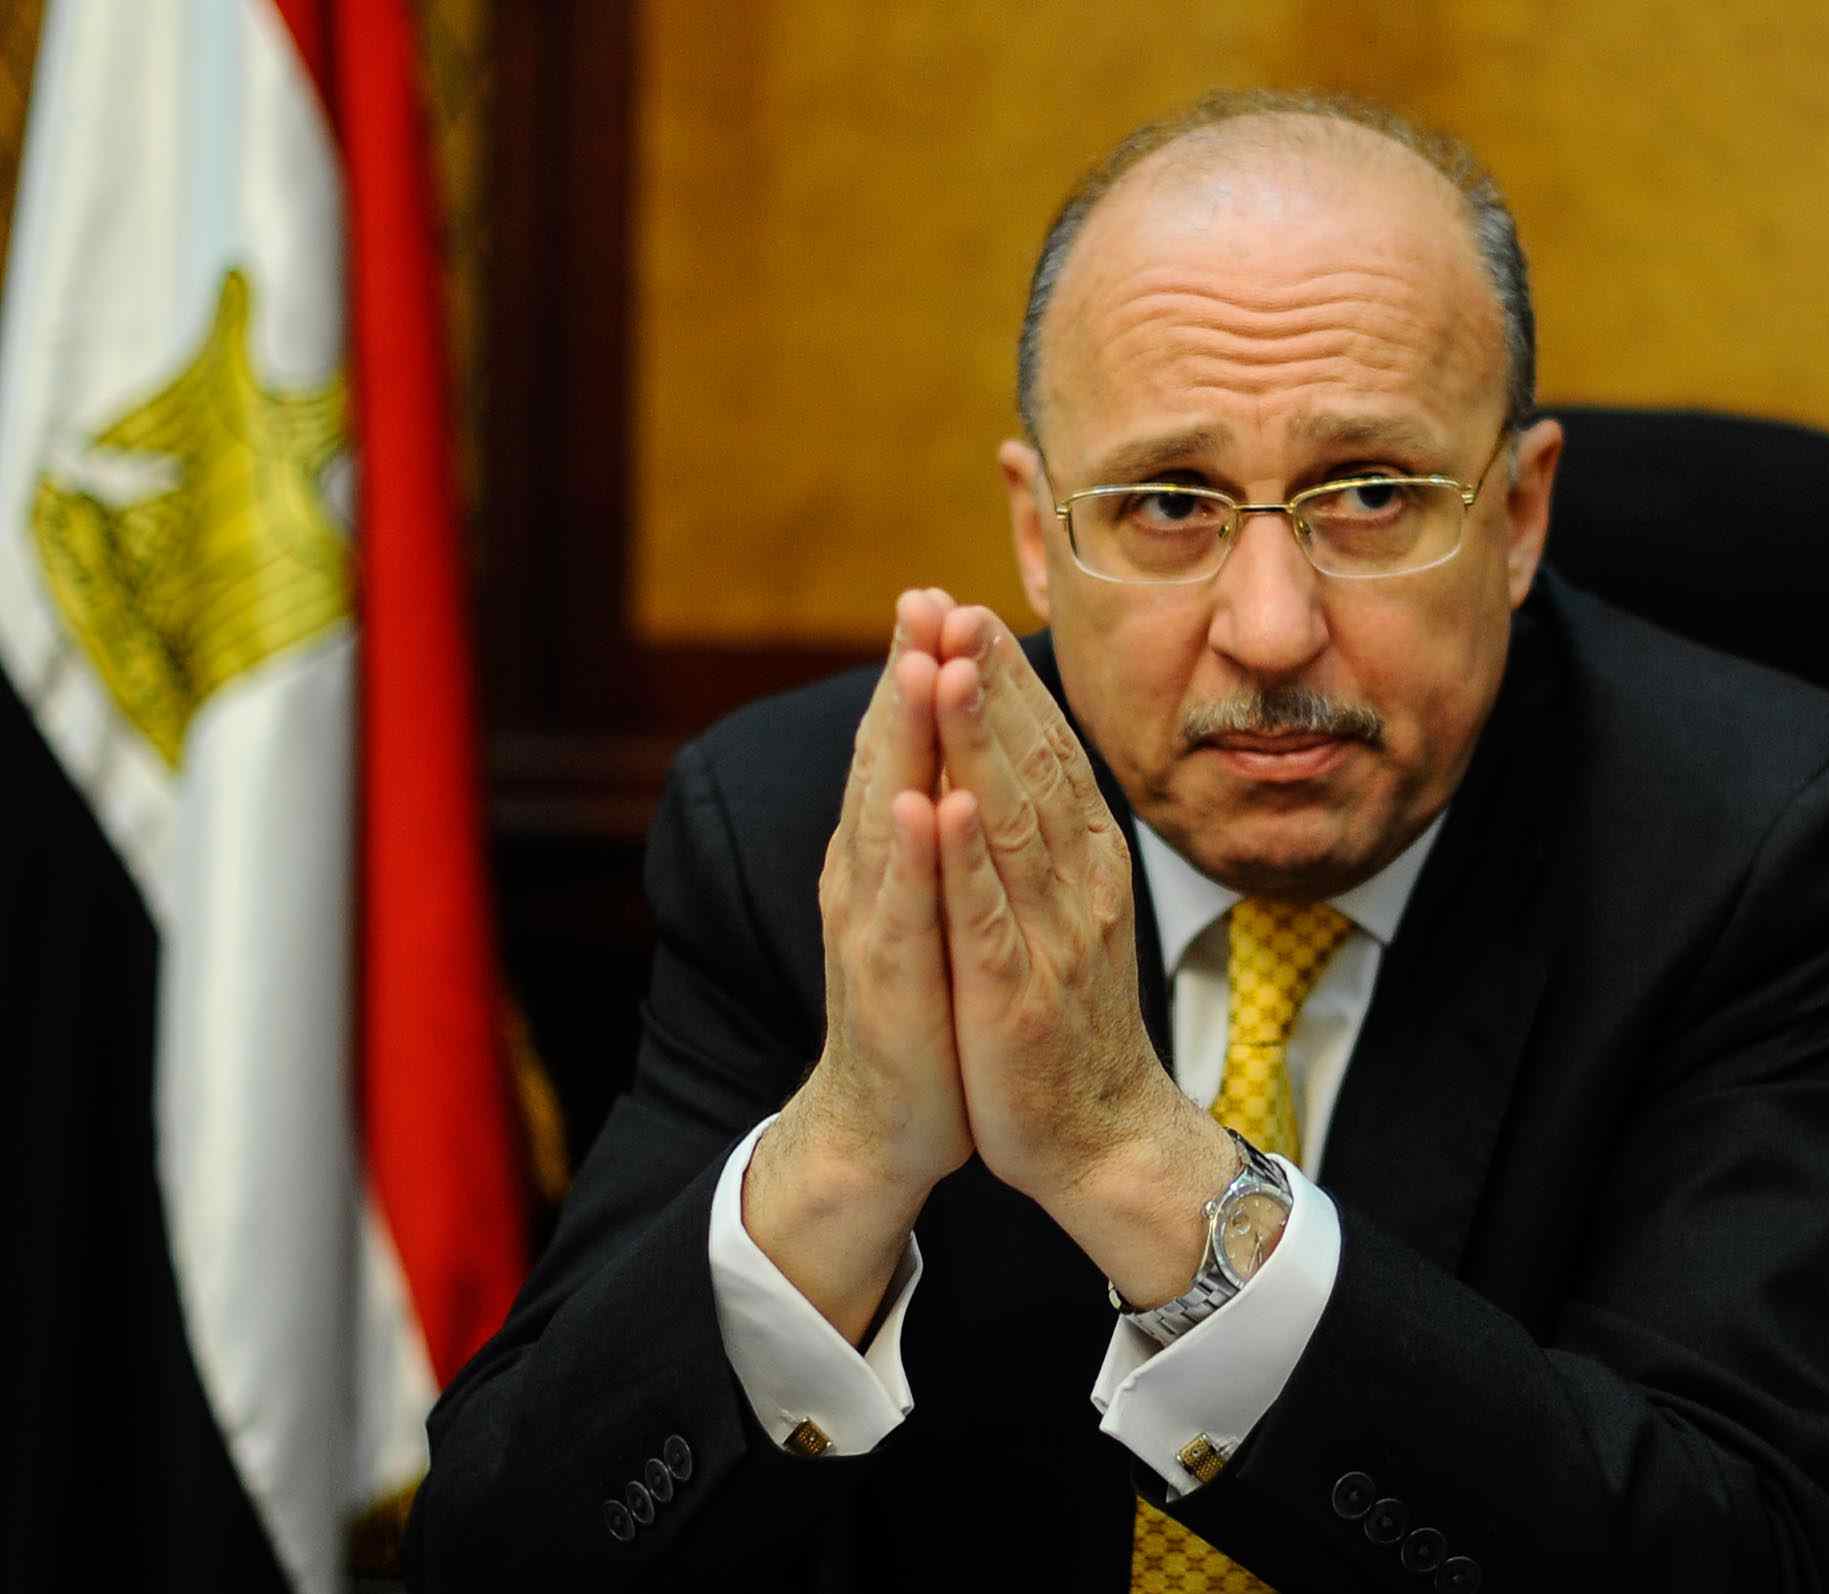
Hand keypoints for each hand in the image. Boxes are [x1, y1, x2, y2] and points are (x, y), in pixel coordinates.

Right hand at [746, 589, 971, 1340]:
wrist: (890, 1123)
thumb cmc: (924, 1006)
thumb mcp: (933, 903)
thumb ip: (934, 833)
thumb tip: (952, 758)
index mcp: (888, 852)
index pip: (906, 744)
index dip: (920, 669)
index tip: (941, 594)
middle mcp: (869, 876)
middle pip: (887, 760)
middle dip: (906, 677)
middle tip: (920, 597)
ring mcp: (874, 928)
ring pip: (886, 818)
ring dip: (904, 743)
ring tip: (920, 668)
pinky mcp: (888, 986)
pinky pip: (903, 912)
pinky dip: (912, 858)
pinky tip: (922, 808)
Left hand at [929, 607, 1235, 1303]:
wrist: (1100, 1135)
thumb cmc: (1068, 1018)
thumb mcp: (1068, 909)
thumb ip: (1049, 834)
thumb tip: (1024, 756)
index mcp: (1083, 860)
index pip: (1043, 749)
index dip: (1003, 678)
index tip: (964, 609)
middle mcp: (1076, 884)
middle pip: (1031, 764)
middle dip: (986, 682)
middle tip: (951, 605)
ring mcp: (1051, 938)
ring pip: (1012, 822)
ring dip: (978, 741)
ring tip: (948, 667)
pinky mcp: (1019, 996)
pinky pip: (990, 918)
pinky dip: (968, 859)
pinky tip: (945, 805)